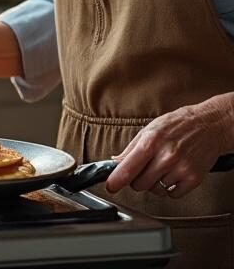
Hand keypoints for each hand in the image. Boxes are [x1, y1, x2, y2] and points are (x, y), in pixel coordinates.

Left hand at [106, 95, 233, 198]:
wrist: (208, 125)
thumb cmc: (177, 125)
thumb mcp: (149, 129)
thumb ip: (131, 148)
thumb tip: (115, 161)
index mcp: (151, 141)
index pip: (128, 167)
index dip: (116, 180)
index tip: (110, 186)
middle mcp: (166, 156)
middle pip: (140, 184)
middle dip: (136, 180)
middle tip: (142, 170)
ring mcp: (181, 169)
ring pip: (156, 191)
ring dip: (154, 184)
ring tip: (161, 167)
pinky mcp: (194, 179)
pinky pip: (173, 195)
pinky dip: (169, 189)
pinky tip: (172, 174)